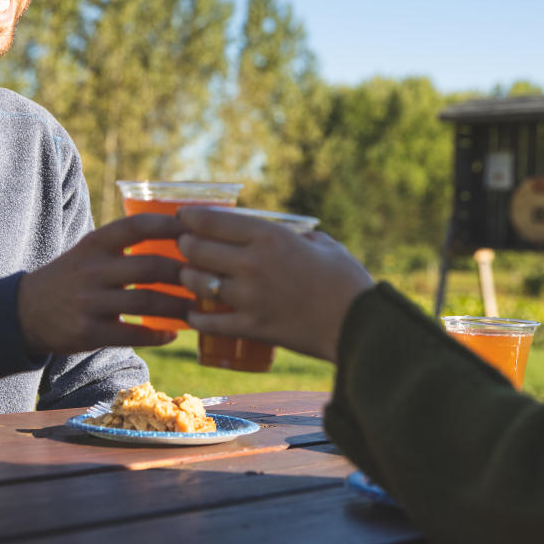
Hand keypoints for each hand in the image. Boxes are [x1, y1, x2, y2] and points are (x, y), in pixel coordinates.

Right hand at [18, 213, 191, 354]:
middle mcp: (92, 270)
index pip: (137, 226)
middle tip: (209, 278)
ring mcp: (89, 302)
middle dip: (184, 273)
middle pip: (149, 267)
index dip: (170, 226)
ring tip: (199, 308)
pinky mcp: (88, 332)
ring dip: (178, 307)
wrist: (26, 312)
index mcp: (95, 244)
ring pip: (145, 303)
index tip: (198, 229)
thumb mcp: (90, 251)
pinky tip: (174, 333)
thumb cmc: (72, 277)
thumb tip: (182, 235)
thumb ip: (125, 244)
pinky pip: (132, 334)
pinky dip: (157, 335)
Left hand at [176, 207, 374, 362]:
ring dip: (188, 278)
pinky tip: (194, 313)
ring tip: (189, 276)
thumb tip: (290, 236)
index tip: (183, 216)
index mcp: (269, 237)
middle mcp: (252, 263)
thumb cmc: (348, 281)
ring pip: (197, 283)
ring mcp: (249, 297)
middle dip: (185, 245)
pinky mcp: (252, 327)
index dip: (190, 217)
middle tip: (185, 245)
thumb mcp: (324, 245)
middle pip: (196, 249)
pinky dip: (197, 316)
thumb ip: (299, 237)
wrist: (360, 325)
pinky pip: (210, 321)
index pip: (212, 221)